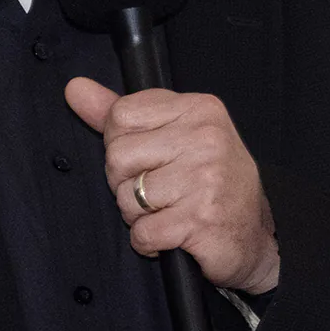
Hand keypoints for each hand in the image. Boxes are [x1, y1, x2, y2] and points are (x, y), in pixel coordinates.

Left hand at [65, 76, 278, 293]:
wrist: (254, 238)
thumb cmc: (210, 184)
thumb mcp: (173, 136)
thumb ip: (121, 114)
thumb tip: (75, 88)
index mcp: (198, 108)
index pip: (121, 116)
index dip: (121, 145)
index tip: (149, 159)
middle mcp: (206, 138)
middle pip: (118, 156)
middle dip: (126, 183)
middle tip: (161, 192)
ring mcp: (206, 179)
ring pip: (127, 197)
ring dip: (138, 216)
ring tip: (169, 212)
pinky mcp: (201, 220)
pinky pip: (142, 232)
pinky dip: (149, 241)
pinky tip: (173, 235)